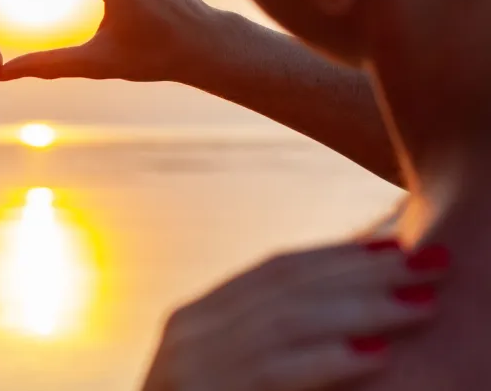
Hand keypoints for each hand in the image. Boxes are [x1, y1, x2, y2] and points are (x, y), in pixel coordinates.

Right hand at [142, 240, 447, 390]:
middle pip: (286, 285)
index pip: (274, 270)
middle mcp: (188, 331)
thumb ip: (270, 341)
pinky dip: (330, 359)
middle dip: (363, 271)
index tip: (396, 243)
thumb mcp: (233, 371)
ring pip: (288, 319)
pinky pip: (276, 371)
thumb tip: (341, 306)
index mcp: (196, 319)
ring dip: (363, 308)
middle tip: (427, 261)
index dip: (339, 254)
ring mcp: (192, 364)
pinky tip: (378, 354)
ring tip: (420, 302)